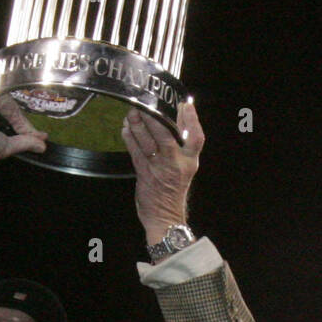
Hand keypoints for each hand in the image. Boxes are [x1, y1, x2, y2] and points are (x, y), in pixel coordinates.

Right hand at [0, 75, 47, 197]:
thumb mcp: (9, 145)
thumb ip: (26, 142)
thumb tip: (43, 145)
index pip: (13, 118)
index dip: (24, 122)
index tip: (40, 129)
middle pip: (4, 100)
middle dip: (18, 101)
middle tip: (35, 96)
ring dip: (3, 83)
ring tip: (21, 78)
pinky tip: (2, 71)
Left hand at [121, 101, 203, 245]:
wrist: (166, 218)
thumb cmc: (173, 191)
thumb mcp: (185, 168)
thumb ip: (182, 147)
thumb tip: (177, 121)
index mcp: (190, 161)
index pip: (196, 137)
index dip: (192, 120)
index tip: (184, 104)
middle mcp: (177, 162)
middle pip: (167, 134)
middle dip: (153, 117)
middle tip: (142, 104)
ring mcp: (160, 168)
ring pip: (148, 141)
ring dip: (137, 125)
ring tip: (130, 114)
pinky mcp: (145, 173)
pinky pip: (136, 152)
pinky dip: (129, 138)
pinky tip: (125, 129)